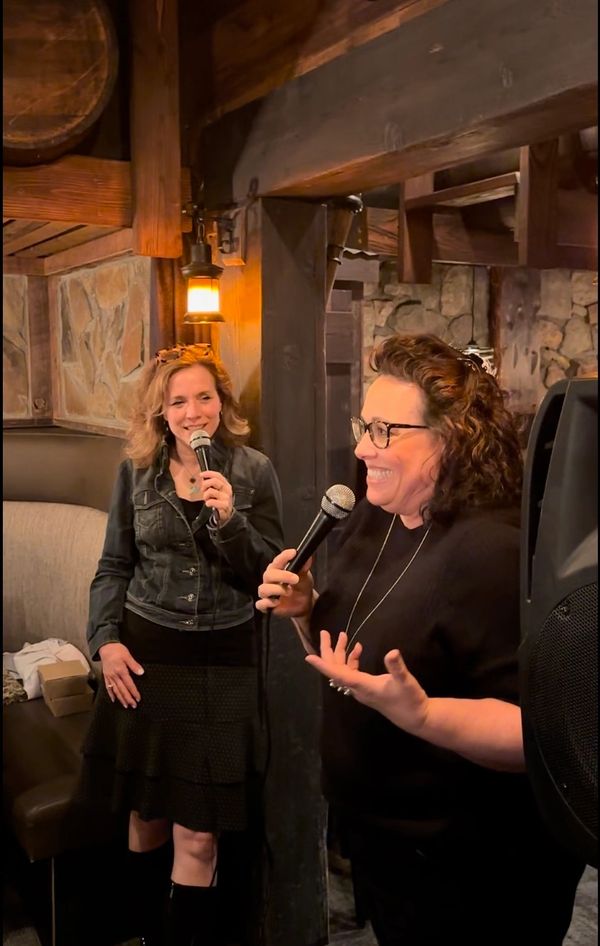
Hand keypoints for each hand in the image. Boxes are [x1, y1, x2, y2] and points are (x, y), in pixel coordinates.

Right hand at [99, 642, 143, 708]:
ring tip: (125, 705)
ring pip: (115, 690)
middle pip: (122, 690)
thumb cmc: (117, 650)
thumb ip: (134, 665)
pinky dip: (111, 694)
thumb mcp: (127, 655)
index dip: (134, 692)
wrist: (105, 647)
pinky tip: (114, 699)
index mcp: (121, 670)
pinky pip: (108, 687)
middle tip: (133, 705)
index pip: (129, 684)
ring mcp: (109, 677)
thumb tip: (141, 672)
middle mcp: (114, 676)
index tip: (138, 698)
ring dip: (121, 699)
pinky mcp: (106, 676)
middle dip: (128, 699)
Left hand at [201, 470, 233, 524]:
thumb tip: (202, 478)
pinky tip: (209, 504)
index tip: (201, 475)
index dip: (208, 473)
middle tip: (203, 490)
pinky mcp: (224, 505)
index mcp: (226, 484)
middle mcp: (227, 489)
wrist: (226, 513)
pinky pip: (211, 501)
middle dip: (205, 485)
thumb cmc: (220, 500)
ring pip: (210, 491)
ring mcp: (226, 497)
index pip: (217, 475)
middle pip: (214, 481)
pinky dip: (208, 503)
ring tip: (207, 499)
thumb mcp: (217, 490)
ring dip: (205, 496)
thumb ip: (212, 484)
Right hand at [256, 549, 313, 617]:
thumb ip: (304, 567)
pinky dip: (267, 603)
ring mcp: (268, 593)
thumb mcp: (305, 576)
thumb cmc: (301, 586)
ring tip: (289, 592)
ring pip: (263, 589)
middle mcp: (270, 580)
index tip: (293, 553)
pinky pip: (260, 604)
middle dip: (282, 576)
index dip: (284, 556)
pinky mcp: (267, 605)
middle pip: (268, 575)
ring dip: (276, 589)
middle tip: (295, 579)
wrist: (304, 603)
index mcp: (278, 569)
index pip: (277, 561)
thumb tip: (307, 558)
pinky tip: (277, 602)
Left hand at [305, 631, 429, 736]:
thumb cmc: (409, 700)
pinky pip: (352, 672)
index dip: (323, 665)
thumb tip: (392, 652)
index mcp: (362, 685)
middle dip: (329, 650)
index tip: (309, 657)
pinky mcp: (366, 687)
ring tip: (342, 635)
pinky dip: (352, 659)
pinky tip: (357, 648)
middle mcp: (357, 688)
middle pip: (336, 669)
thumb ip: (397, 667)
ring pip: (343, 669)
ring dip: (340, 653)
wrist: (414, 717)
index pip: (337, 674)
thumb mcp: (406, 681)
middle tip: (326, 632)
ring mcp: (360, 688)